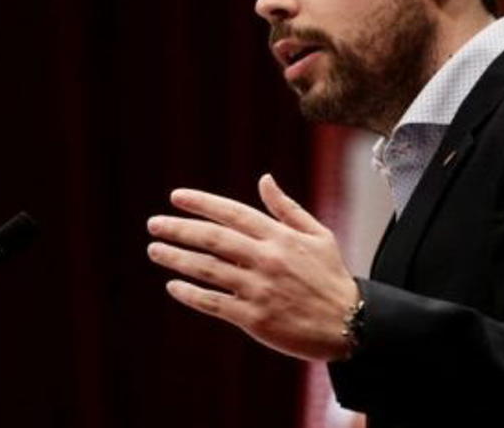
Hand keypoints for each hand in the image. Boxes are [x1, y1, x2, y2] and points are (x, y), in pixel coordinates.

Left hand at [146, 173, 358, 361]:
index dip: (201, 203)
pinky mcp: (253, 318)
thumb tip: (264, 178)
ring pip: (207, 270)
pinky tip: (173, 286)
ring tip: (155, 250)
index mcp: (280, 237)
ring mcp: (258, 289)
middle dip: (179, 229)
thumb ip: (287, 208)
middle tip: (153, 224)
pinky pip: (213, 303)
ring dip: (176, 258)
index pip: (232, 213)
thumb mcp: (318, 235)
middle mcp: (266, 259)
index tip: (175, 197)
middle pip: (212, 239)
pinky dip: (190, 294)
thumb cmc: (331, 278)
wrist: (350, 325)